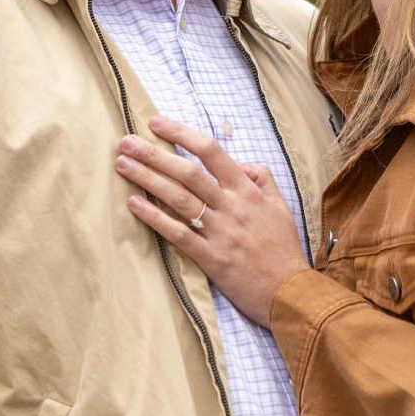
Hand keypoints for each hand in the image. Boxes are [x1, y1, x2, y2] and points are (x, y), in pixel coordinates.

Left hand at [115, 116, 310, 326]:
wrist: (291, 293)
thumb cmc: (284, 249)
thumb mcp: (280, 205)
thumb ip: (261, 178)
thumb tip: (239, 163)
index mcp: (247, 190)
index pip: (211, 151)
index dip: (181, 133)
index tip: (156, 123)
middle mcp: (231, 207)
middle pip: (187, 173)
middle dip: (154, 154)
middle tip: (126, 142)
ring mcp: (220, 232)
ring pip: (179, 199)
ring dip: (148, 179)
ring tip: (123, 165)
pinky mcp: (211, 259)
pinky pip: (179, 234)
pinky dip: (155, 218)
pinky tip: (134, 204)